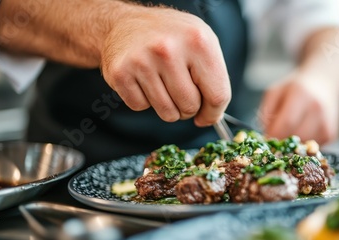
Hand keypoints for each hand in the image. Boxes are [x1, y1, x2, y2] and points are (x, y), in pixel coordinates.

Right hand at [100, 6, 230, 125]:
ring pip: (167, 113)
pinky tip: (144, 80)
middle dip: (188, 107)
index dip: (213, 113)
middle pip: (190, 106)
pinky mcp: (121, 73)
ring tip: (163, 83)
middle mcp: (169, 50)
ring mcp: (142, 61)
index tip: (208, 116)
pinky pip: (141, 107)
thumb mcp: (201, 42)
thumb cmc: (169, 36)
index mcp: (198, 41)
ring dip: (168, 106)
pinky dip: (144, 100)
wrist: (126, 23)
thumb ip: (214, 77)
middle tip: (181, 90)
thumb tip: (212, 116)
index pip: (217, 95)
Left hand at [259, 71, 338, 144]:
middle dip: (281, 140)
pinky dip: (303, 144)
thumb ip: (267, 112)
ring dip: (292, 144)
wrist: (324, 84)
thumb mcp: (275, 92)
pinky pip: (310, 148)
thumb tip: (266, 136)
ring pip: (302, 146)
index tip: (265, 138)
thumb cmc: (295, 88)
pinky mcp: (331, 135)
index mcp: (301, 94)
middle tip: (276, 134)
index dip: (273, 134)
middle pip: (295, 137)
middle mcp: (317, 109)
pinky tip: (303, 130)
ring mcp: (327, 123)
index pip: (287, 123)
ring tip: (291, 130)